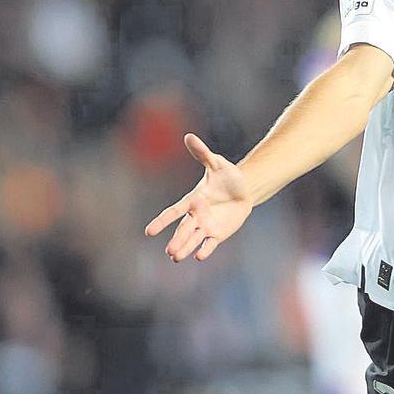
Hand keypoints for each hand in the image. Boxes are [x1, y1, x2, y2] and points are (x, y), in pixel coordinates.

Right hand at [145, 133, 252, 261]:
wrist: (244, 189)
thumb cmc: (228, 176)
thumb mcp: (217, 163)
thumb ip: (202, 153)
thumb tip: (189, 136)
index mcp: (192, 200)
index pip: (174, 211)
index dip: (162, 221)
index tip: (149, 231)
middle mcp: (196, 215)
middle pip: (184, 229)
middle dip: (176, 239)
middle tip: (169, 251)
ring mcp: (206, 226)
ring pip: (193, 239)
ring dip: (185, 248)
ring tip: (176, 257)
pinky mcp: (218, 233)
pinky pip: (210, 243)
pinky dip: (205, 250)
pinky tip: (199, 256)